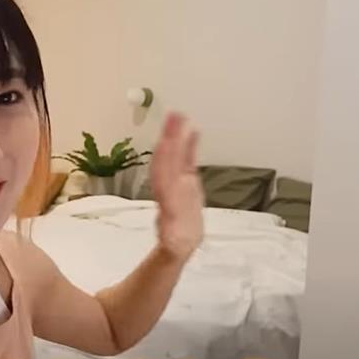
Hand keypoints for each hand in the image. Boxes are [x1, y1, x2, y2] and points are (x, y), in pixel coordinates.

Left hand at [149, 112, 203, 261]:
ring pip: (175, 155)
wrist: (178, 243)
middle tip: (175, 115)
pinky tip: (193, 131)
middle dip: (170, 137)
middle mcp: (169, 185)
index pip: (164, 172)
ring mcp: (177, 181)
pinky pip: (187, 159)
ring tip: (180, 116)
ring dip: (177, 136)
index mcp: (166, 196)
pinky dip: (190, 146)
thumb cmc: (175, 240)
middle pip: (168, 157)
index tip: (167, 138)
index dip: (166, 155)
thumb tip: (170, 231)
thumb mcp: (173, 239)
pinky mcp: (186, 181)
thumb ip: (172, 234)